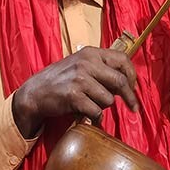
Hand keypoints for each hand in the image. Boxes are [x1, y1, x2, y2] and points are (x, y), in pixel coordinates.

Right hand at [12, 46, 139, 136]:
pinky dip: (95, 117)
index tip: (134, 88)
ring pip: (108, 99)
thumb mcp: (81, 65)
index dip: (132, 76)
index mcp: (91, 53)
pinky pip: (96, 111)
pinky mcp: (73, 96)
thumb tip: (127, 82)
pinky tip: (86, 114)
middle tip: (133, 108)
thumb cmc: (61, 80)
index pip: (123, 60)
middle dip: (130, 97)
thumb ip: (101, 68)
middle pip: (120, 81)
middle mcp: (86, 63)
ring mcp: (79, 79)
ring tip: (91, 104)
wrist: (35, 92)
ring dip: (103, 106)